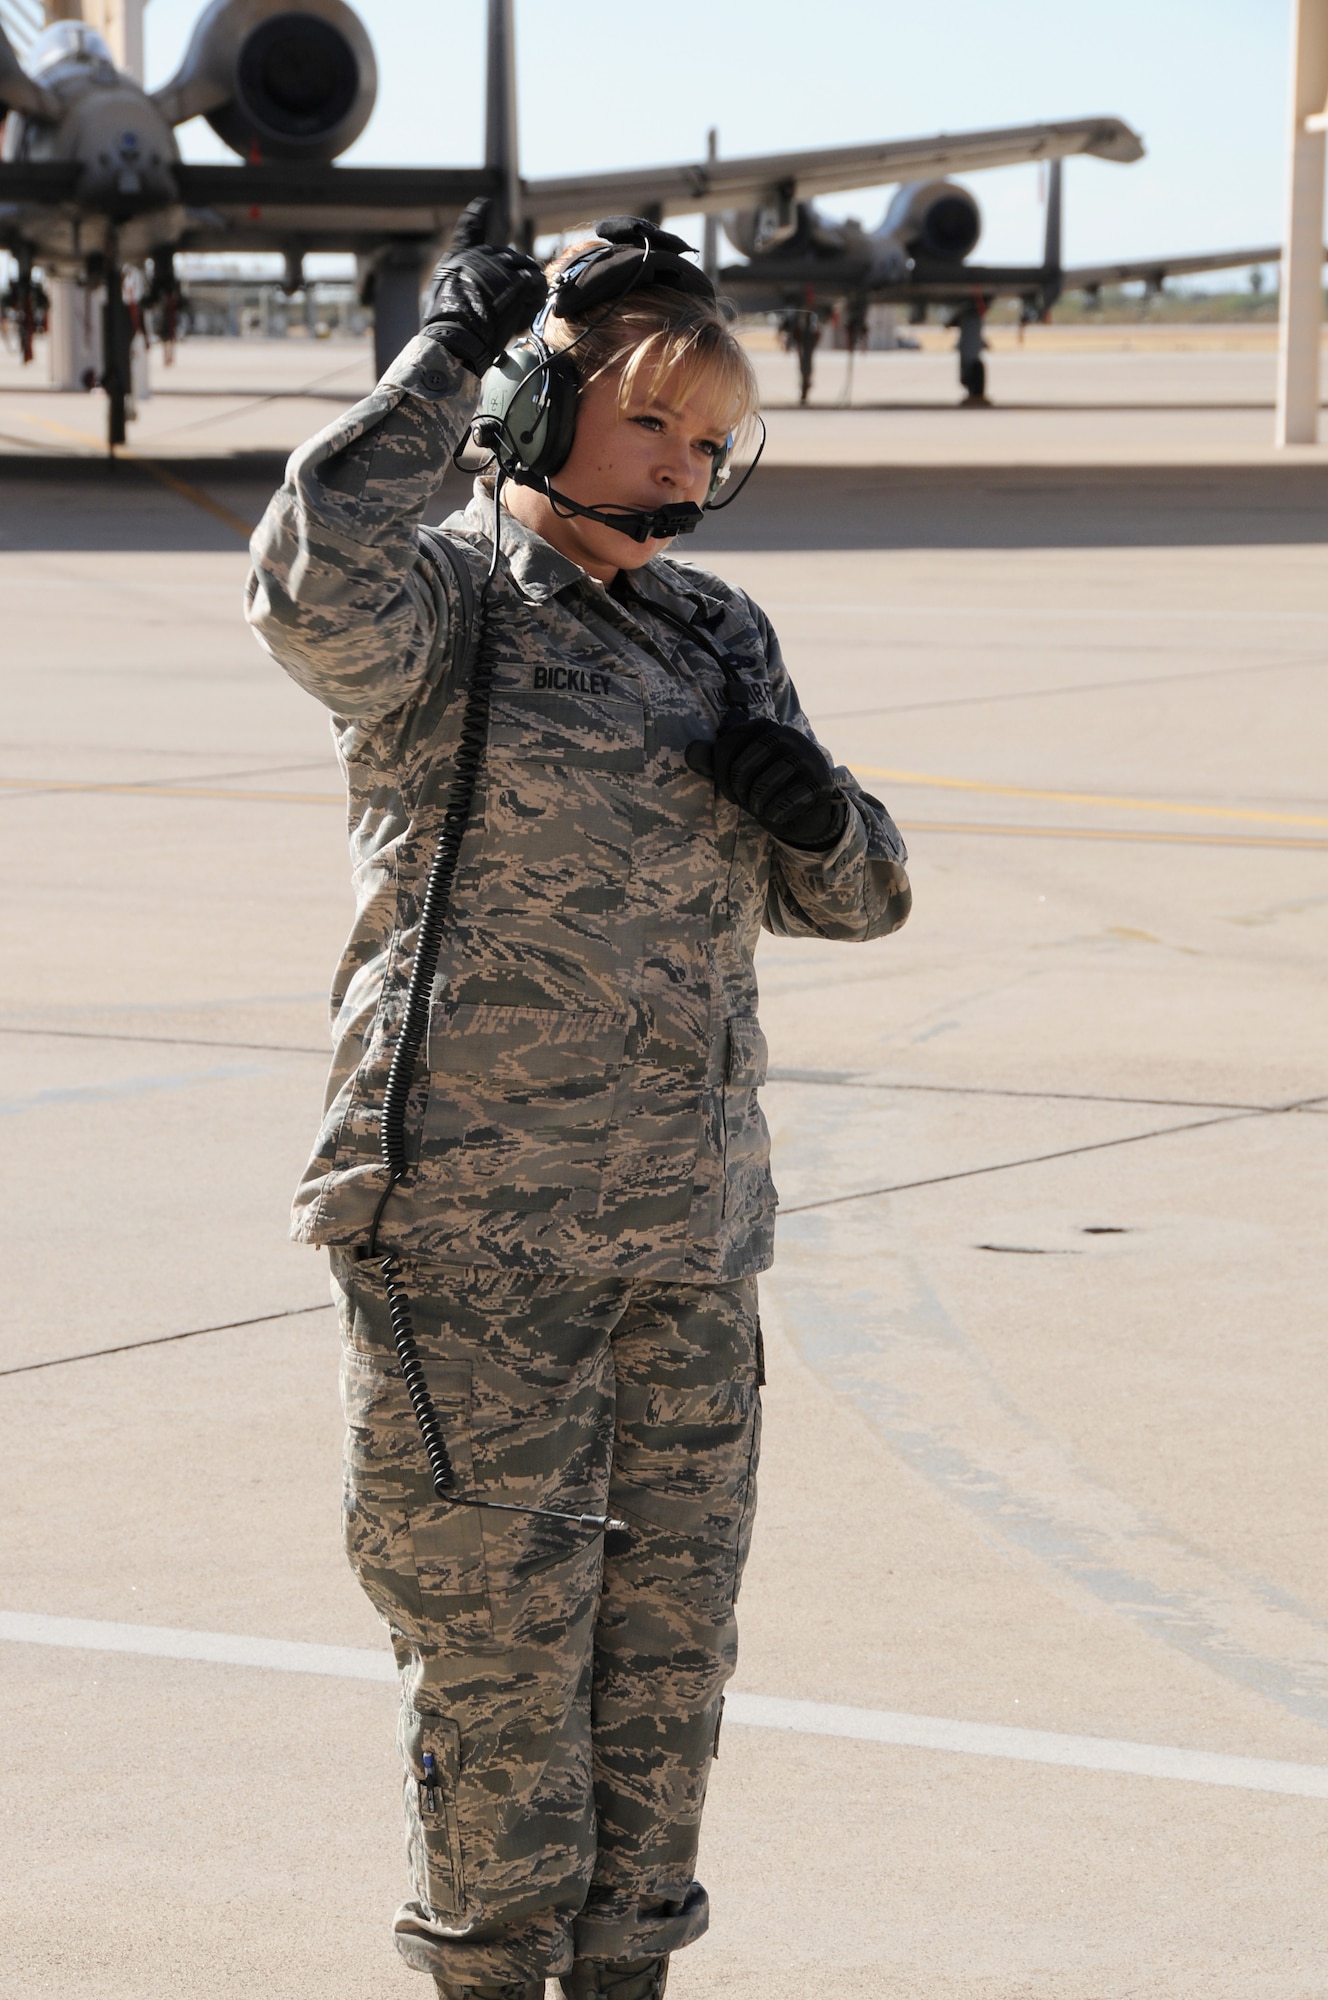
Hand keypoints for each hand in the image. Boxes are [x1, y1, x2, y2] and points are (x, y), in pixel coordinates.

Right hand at [421, 199, 546, 375]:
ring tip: (521, 311)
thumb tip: (468, 287)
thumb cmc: (443, 326)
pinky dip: (535, 301)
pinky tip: (526, 316)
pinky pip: (536, 284)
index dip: (476, 216)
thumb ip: (456, 283)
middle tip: (511, 306)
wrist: (454, 337)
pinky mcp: (516, 281)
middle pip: (508, 256)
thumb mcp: (439, 298)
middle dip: (514, 279)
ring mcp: (499, 266)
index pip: (469, 230)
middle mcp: (480, 256)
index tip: (484, 204)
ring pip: (527, 268)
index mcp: (459, 259)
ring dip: (529, 289)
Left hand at [686, 716, 848, 849]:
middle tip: (747, 801)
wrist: (806, 806)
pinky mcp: (820, 781)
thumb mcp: (736, 771)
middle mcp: (786, 734)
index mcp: (762, 726)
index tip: (729, 789)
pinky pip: (784, 802)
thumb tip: (690, 752)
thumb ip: (712, 760)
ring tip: (761, 807)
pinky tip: (778, 813)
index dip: (720, 775)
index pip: (725, 746)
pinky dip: (775, 814)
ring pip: (762, 788)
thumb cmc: (765, 784)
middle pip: (741, 769)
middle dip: (738, 793)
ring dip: (756, 806)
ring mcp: (806, 756)